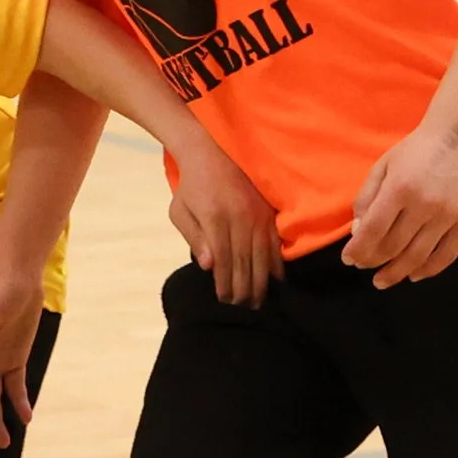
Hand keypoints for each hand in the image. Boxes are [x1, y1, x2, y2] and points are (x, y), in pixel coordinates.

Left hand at [167, 140, 278, 306]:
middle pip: (245, 262)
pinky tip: (276, 279)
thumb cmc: (191, 186)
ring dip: (261, 282)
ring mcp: (257, 215)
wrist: (211, 151)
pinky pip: (275, 242)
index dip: (225, 283)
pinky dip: (276, 263)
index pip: (223, 260)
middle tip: (243, 306)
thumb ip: (194, 238)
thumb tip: (209, 266)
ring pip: (262, 255)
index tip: (224, 299)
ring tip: (258, 300)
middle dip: (244, 288)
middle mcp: (239, 218)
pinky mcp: (268, 212)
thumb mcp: (180, 211)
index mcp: (215, 219)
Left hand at [342, 127, 457, 288]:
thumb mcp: (382, 167)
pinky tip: (414, 275)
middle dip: (373, 261)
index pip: (373, 230)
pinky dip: (429, 270)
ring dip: (397, 273)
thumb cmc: (415, 151)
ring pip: (418, 256)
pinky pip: (447, 255)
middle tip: (363, 266)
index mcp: (399, 188)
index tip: (348, 259)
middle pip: (393, 247)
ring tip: (382, 280)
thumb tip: (358, 234)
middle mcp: (424, 205)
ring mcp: (448, 215)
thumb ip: (366, 198)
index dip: (358, 250)